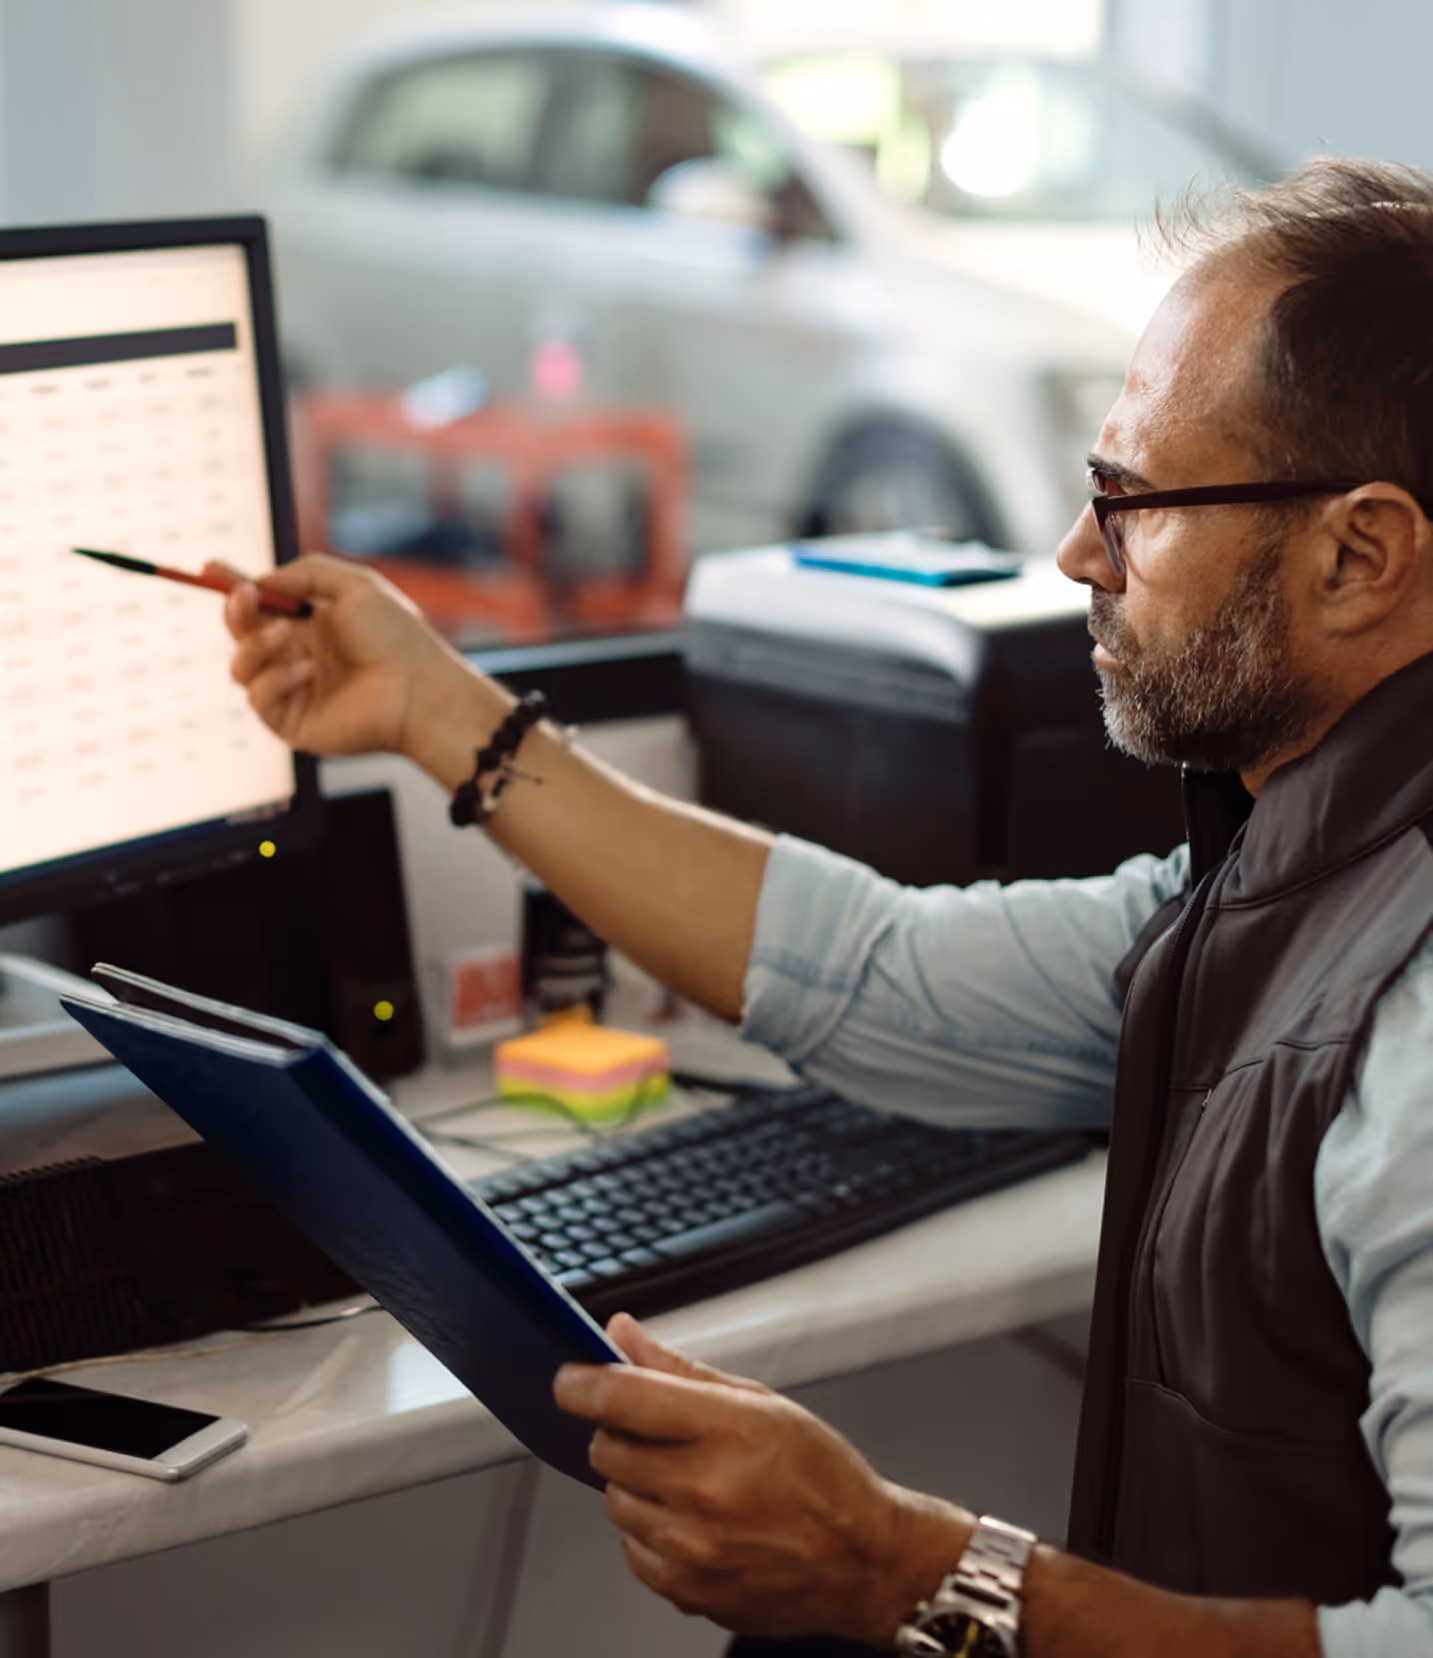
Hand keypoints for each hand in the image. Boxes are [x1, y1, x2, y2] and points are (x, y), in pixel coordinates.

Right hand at [218, 554, 470, 760]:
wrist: (420, 690)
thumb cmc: (397, 637)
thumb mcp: (355, 585)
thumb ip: (305, 573)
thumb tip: (261, 580)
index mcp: (312, 625)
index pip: (262, 605)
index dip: (234, 588)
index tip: (211, 567)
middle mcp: (298, 657)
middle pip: (242, 634)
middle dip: (235, 612)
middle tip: (242, 596)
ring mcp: (293, 692)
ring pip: (241, 668)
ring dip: (254, 647)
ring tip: (286, 635)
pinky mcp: (292, 723)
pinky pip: (258, 700)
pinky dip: (275, 681)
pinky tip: (308, 672)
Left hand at [554, 1313, 971, 1645]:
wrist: (862, 1561)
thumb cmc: (821, 1478)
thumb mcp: (762, 1403)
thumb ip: (680, 1369)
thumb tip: (621, 1335)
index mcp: (727, 1430)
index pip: (621, 1397)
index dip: (580, 1382)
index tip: (568, 1377)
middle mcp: (705, 1489)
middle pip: (606, 1449)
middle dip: (620, 1434)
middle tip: (658, 1435)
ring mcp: (693, 1546)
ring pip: (615, 1501)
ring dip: (634, 1485)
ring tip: (687, 1480)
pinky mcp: (687, 1589)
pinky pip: (632, 1550)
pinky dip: (649, 1531)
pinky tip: (692, 1520)